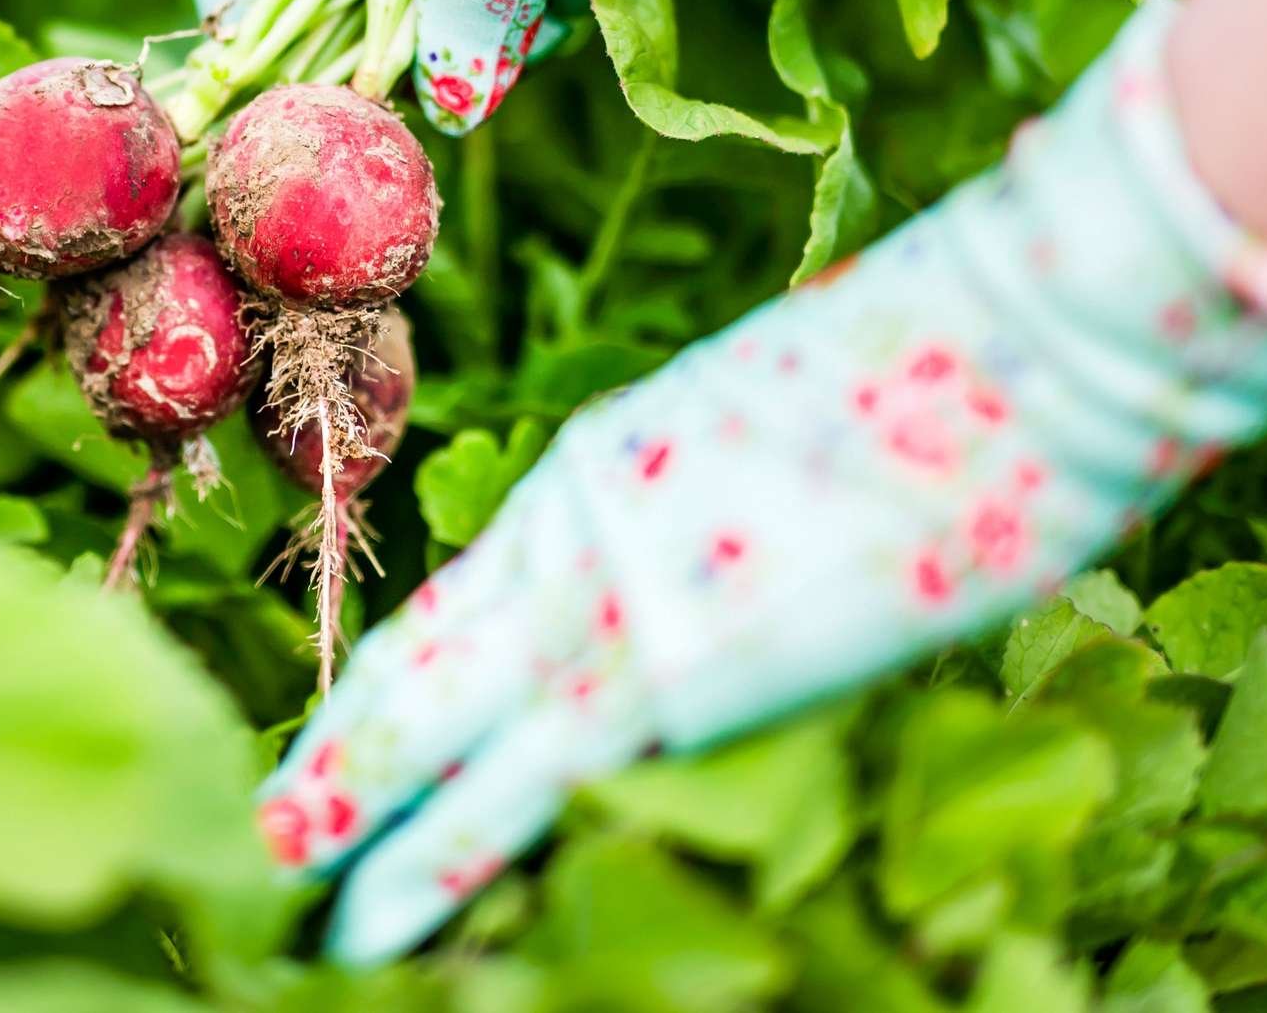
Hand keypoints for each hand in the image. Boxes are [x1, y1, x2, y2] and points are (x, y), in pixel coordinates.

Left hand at [257, 5, 1266, 964]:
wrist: (1009, 347)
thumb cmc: (945, 386)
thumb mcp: (798, 442)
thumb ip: (730, 513)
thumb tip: (737, 565)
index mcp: (596, 470)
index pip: (459, 604)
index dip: (389, 684)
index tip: (336, 738)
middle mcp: (569, 532)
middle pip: (416, 669)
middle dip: (336, 764)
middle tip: (258, 839)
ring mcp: (603, 598)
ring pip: (426, 732)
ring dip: (349, 821)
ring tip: (271, 888)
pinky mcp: (660, 673)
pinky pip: (507, 792)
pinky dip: (426, 861)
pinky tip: (368, 919)